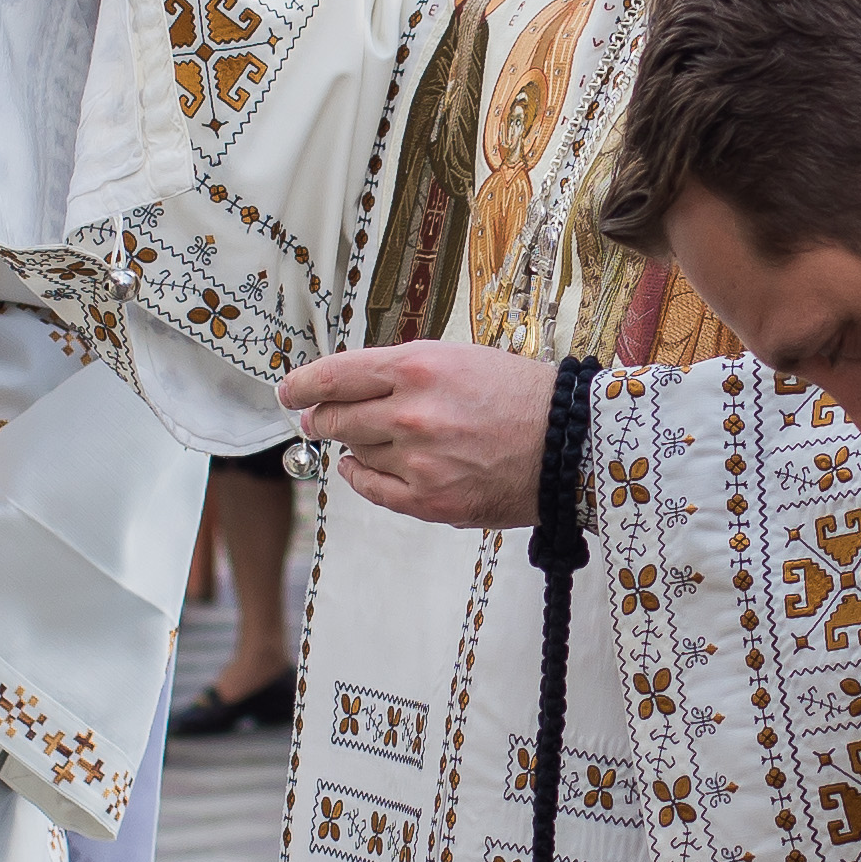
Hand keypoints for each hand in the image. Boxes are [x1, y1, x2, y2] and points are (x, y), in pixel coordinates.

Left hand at [283, 340, 556, 529]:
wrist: (570, 444)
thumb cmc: (522, 397)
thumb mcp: (459, 360)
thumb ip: (403, 373)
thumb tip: (351, 389)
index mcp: (418, 369)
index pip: (335, 377)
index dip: (302, 385)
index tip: (289, 391)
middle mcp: (411, 415)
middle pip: (336, 419)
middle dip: (321, 419)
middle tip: (316, 419)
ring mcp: (417, 462)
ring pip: (356, 453)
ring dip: (355, 445)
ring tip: (372, 440)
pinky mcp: (429, 501)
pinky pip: (372, 490)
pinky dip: (359, 478)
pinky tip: (358, 469)